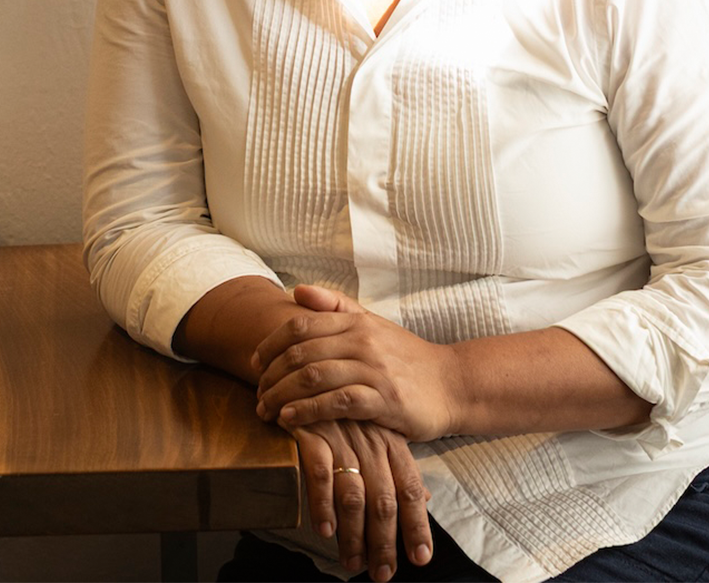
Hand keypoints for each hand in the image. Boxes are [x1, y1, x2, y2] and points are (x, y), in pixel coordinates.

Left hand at [252, 285, 462, 441]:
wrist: (453, 385)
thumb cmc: (407, 359)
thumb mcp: (374, 325)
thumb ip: (337, 307)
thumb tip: (297, 290)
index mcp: (357, 322)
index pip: (300, 325)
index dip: (270, 344)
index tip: (254, 364)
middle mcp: (363, 341)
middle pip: (300, 353)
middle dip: (270, 376)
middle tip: (256, 394)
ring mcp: (374, 370)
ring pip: (313, 376)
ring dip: (281, 395)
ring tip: (265, 411)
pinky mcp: (385, 400)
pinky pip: (337, 402)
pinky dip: (308, 410)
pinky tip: (290, 419)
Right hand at [290, 418, 432, 580]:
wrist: (305, 365)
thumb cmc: (343, 407)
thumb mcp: (377, 431)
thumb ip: (398, 466)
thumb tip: (424, 498)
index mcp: (391, 442)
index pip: (410, 489)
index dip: (417, 525)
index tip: (420, 559)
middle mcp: (371, 441)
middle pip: (384, 499)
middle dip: (385, 541)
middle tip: (382, 573)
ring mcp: (343, 437)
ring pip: (354, 493)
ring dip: (354, 533)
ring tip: (352, 562)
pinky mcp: (312, 432)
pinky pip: (320, 473)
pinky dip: (323, 504)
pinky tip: (325, 529)